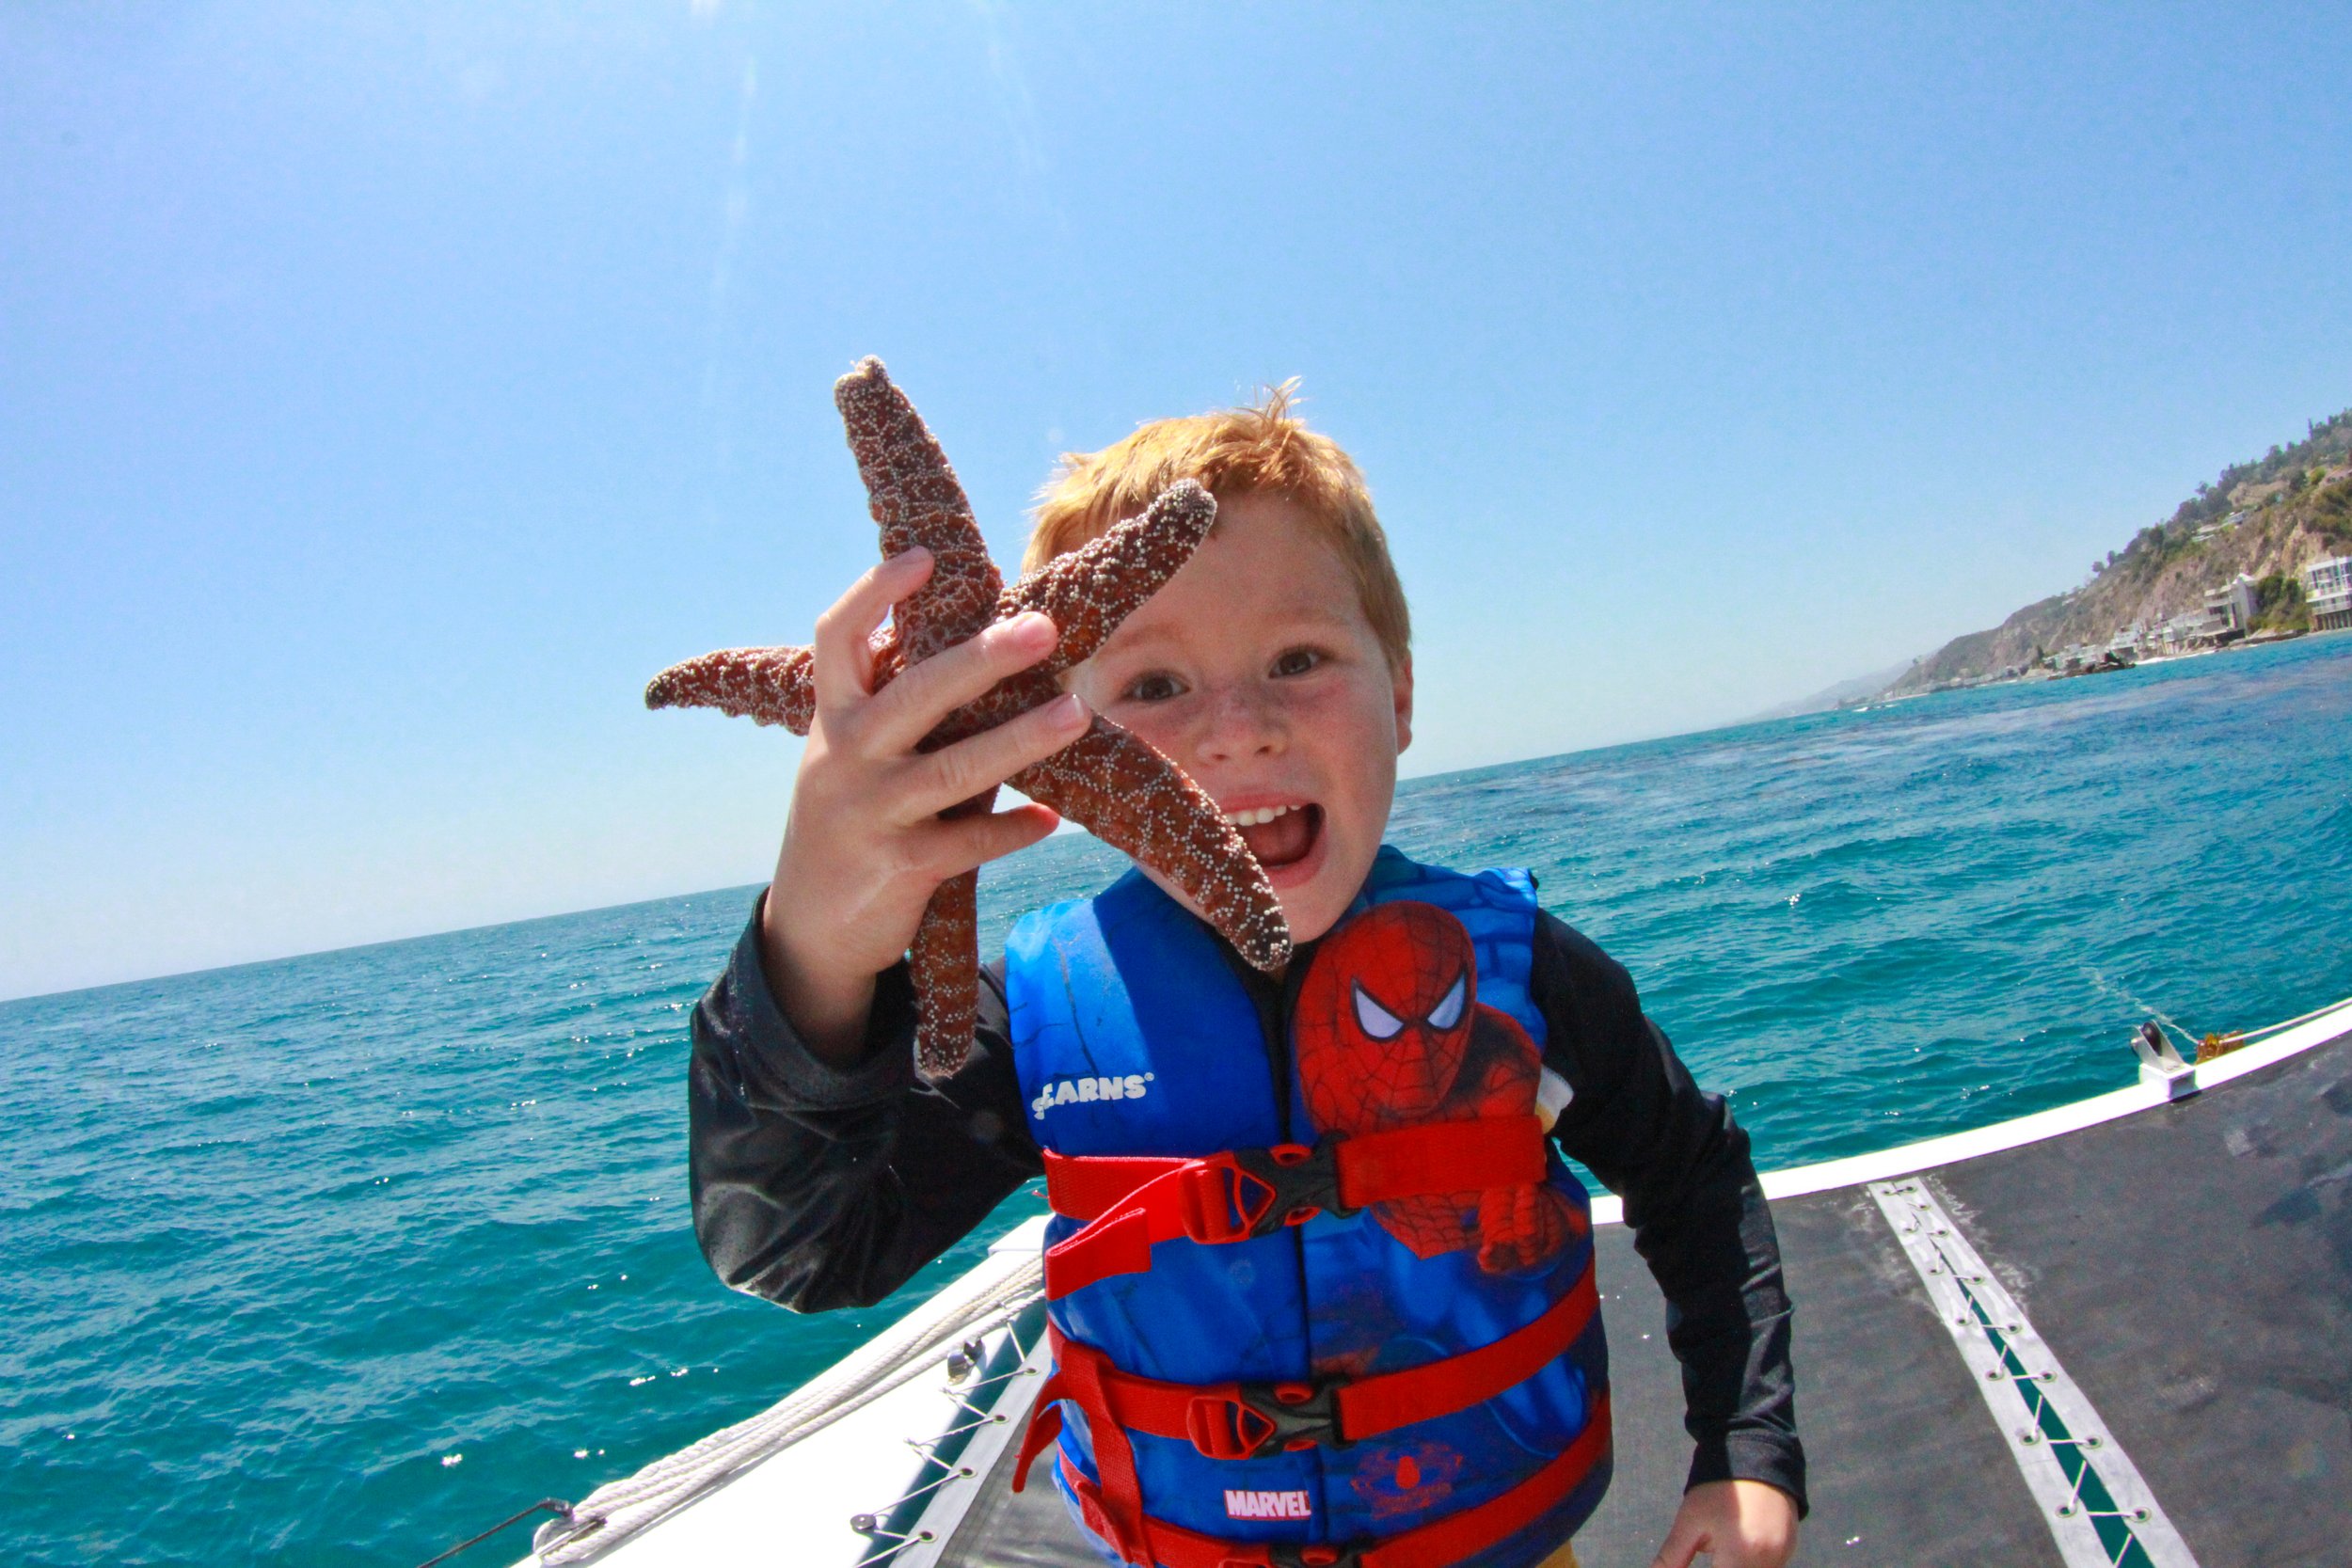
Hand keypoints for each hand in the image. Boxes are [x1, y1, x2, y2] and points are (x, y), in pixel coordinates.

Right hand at [761, 547, 1091, 1059]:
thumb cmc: (854, 812)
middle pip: (915, 695)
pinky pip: (965, 845)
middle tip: (1043, 628)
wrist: (810, 925)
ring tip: (1076, 712)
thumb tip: (980, 635)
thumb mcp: (855, 750)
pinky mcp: (898, 869)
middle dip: (981, 659)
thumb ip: (900, 701)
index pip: (838, 637)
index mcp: (834, 716)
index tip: (923, 556)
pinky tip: (1051, 817)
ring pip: (952, 771)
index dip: (874, 592)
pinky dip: (1011, 830)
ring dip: (1020, 740)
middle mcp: (845, 757)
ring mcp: (870, 814)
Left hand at [1649, 1479, 1798, 1567]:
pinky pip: (1767, 1565)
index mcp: (1741, 1556)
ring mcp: (1783, 1556)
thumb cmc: (1717, 1489)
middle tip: (1711, 1546)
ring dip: (1734, 1564)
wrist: (1755, 1454)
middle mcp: (1769, 1562)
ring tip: (1725, 1538)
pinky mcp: (1790, 1548)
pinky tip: (1739, 1538)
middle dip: (1721, 1566)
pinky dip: (1750, 1561)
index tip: (1701, 1553)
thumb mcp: (1689, 1522)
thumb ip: (1672, 1557)